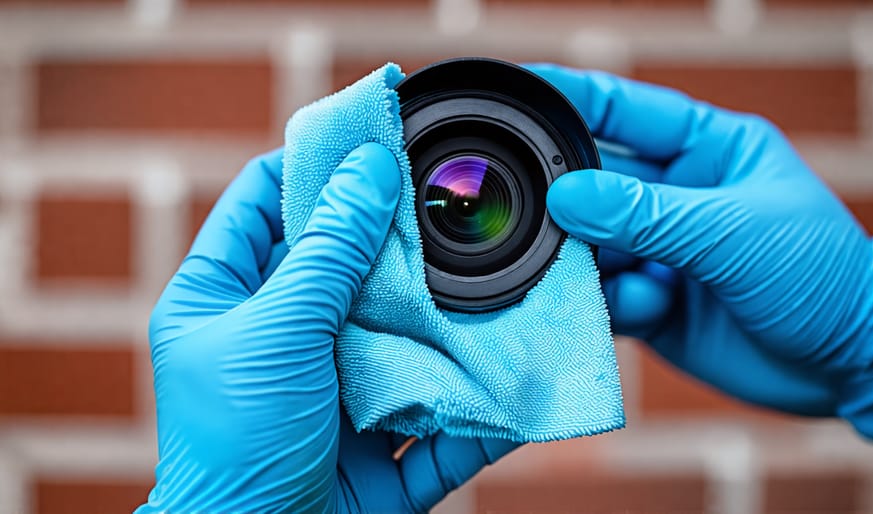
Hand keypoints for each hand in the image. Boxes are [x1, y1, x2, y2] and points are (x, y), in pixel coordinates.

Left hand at [137, 143, 516, 512]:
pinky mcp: (381, 445)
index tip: (368, 129)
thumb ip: (327, 250)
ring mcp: (335, 393)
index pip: (263, 204)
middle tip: (449, 195)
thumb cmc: (237, 442)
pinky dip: (477, 397)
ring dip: (445, 314)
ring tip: (496, 272)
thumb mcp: (277, 328)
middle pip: (346, 264)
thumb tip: (367, 167)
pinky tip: (518, 368)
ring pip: (401, 334)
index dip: (310, 162)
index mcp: (226, 302)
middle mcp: (284, 341)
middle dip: (396, 235)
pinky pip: (439, 411)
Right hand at [527, 64, 872, 450]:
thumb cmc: (819, 275)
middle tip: (544, 217)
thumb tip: (566, 196)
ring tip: (594, 277)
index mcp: (705, 150)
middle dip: (566, 200)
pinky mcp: (651, 301)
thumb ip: (646, 214)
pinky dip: (608, 304)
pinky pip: (603, 295)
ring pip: (589, 244)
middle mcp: (674, 196)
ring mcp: (659, 250)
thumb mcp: (733, 230)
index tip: (520, 95)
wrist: (847, 365)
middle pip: (593, 182)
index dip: (570, 97)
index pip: (623, 109)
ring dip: (582, 261)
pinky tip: (646, 310)